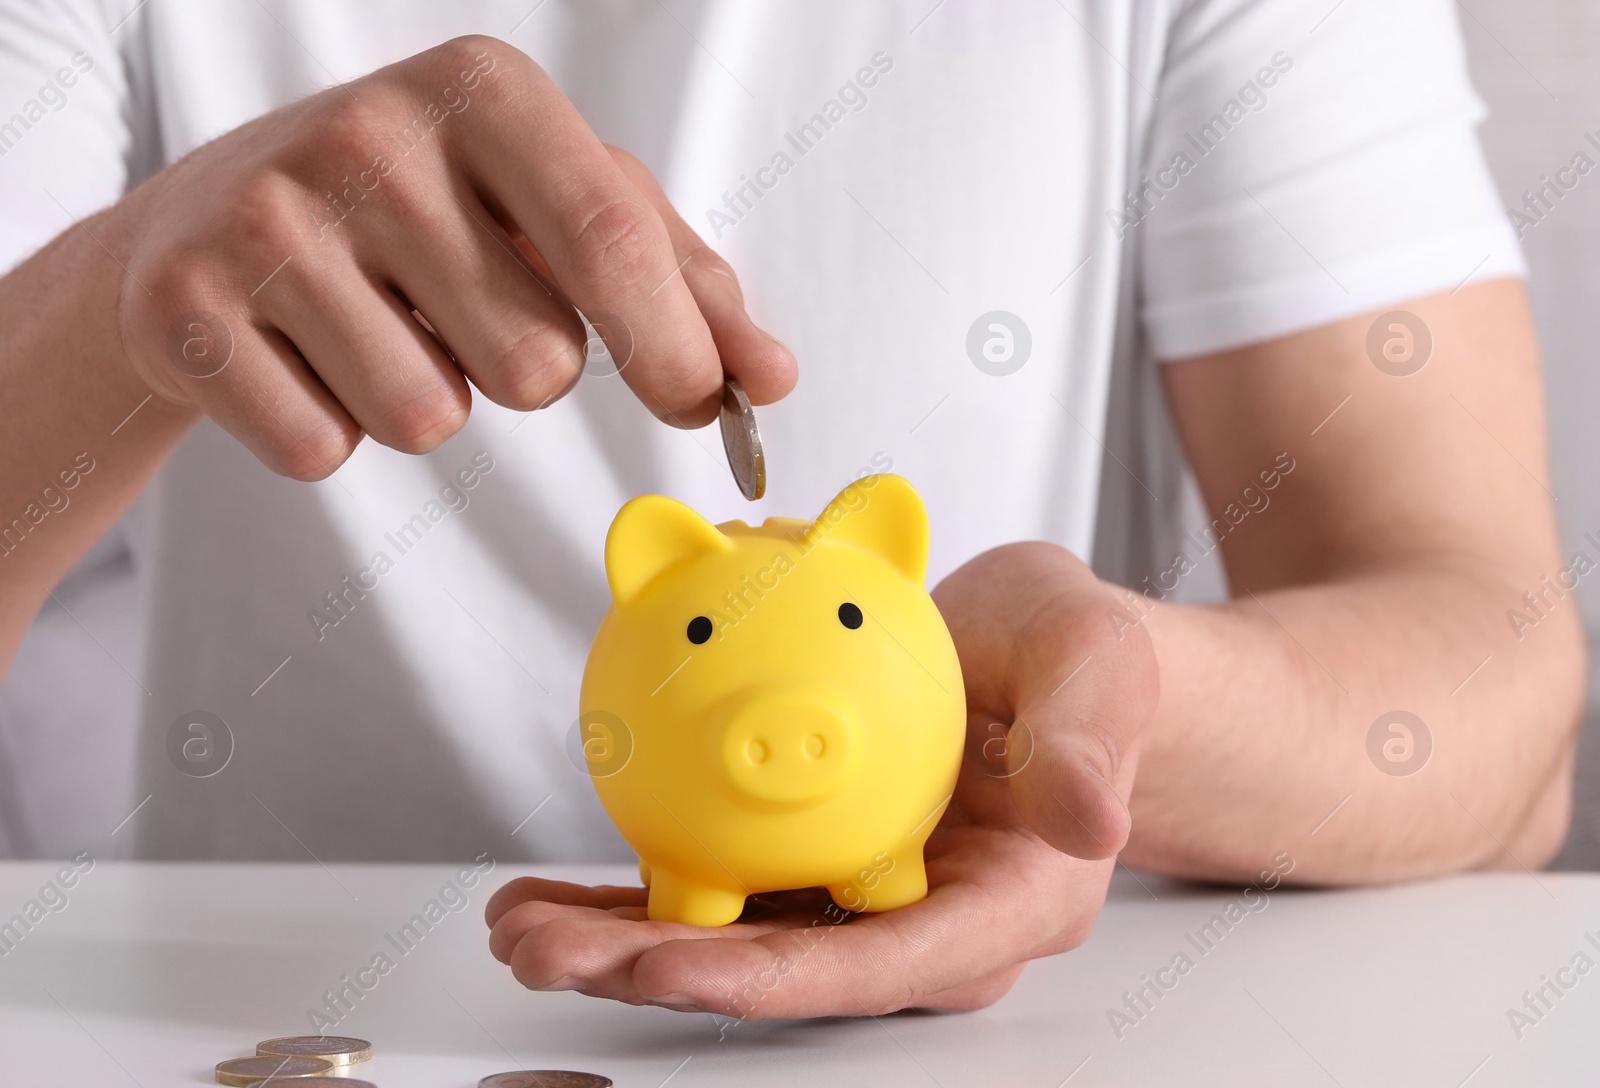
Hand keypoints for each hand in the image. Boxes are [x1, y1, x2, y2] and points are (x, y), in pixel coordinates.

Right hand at [110, 36, 795, 479]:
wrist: (200, 222)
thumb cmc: (421, 215)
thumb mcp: (550, 208)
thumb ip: (675, 283)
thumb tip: (769, 375)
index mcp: (483, 91)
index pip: (610, 239)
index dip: (673, 347)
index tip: (700, 401)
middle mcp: (369, 135)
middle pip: (534, 362)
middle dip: (522, 370)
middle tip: (458, 311)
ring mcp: (266, 219)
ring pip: (429, 419)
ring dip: (426, 401)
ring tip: (374, 327)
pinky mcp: (185, 307)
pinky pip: (323, 449)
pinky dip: (331, 429)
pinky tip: (301, 356)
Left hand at [485, 542, 1157, 1017]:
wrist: (1048, 659)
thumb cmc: (1083, 660)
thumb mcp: (1099, 663)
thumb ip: (1089, 738)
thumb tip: (1089, 822)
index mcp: (1003, 903)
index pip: (885, 962)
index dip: (777, 978)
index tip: (674, 965)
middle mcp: (923, 922)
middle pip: (786, 970)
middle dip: (660, 976)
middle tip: (550, 950)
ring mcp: (863, 898)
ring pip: (736, 939)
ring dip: (622, 945)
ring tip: (521, 925)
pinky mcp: (817, 862)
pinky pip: (722, 887)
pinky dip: (633, 891)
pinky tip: (554, 886)